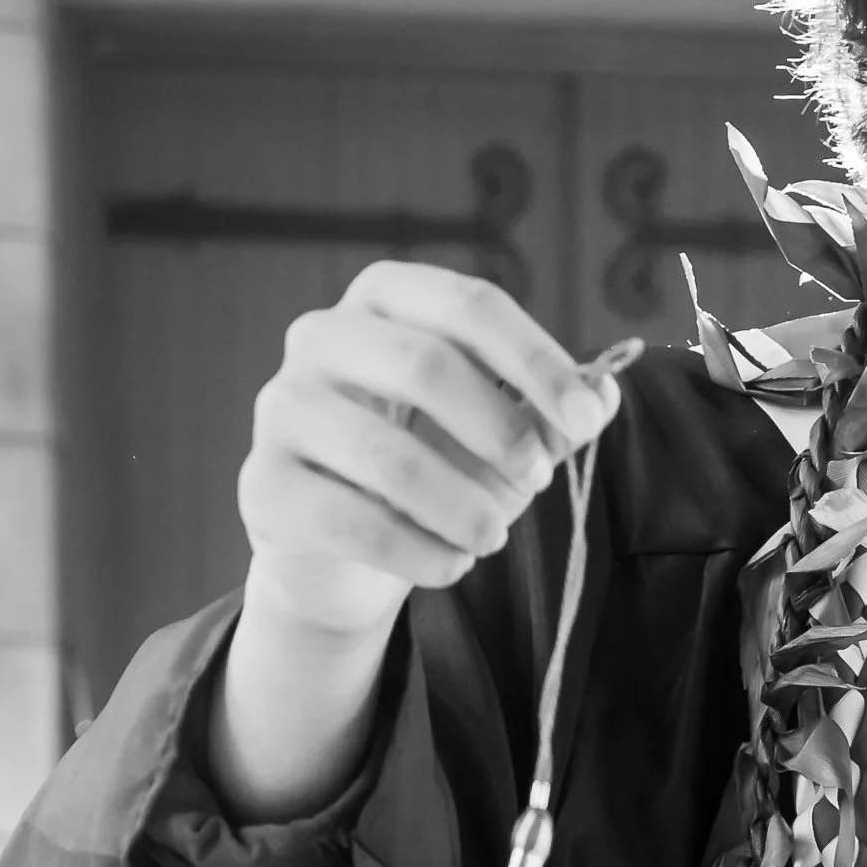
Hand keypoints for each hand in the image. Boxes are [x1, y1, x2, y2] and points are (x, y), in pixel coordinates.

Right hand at [237, 259, 626, 639]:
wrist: (336, 553)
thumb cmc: (423, 472)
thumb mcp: (492, 436)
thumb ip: (548, 414)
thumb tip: (601, 398)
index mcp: (385, 299)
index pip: (468, 306)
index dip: (535, 360)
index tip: (584, 417)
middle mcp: (321, 338)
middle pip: (425, 366)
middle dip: (499, 430)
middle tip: (538, 479)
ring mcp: (282, 409)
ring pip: (388, 457)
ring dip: (462, 506)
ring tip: (493, 538)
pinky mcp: (264, 486)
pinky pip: (353, 523)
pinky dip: (419, 553)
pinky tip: (450, 567)